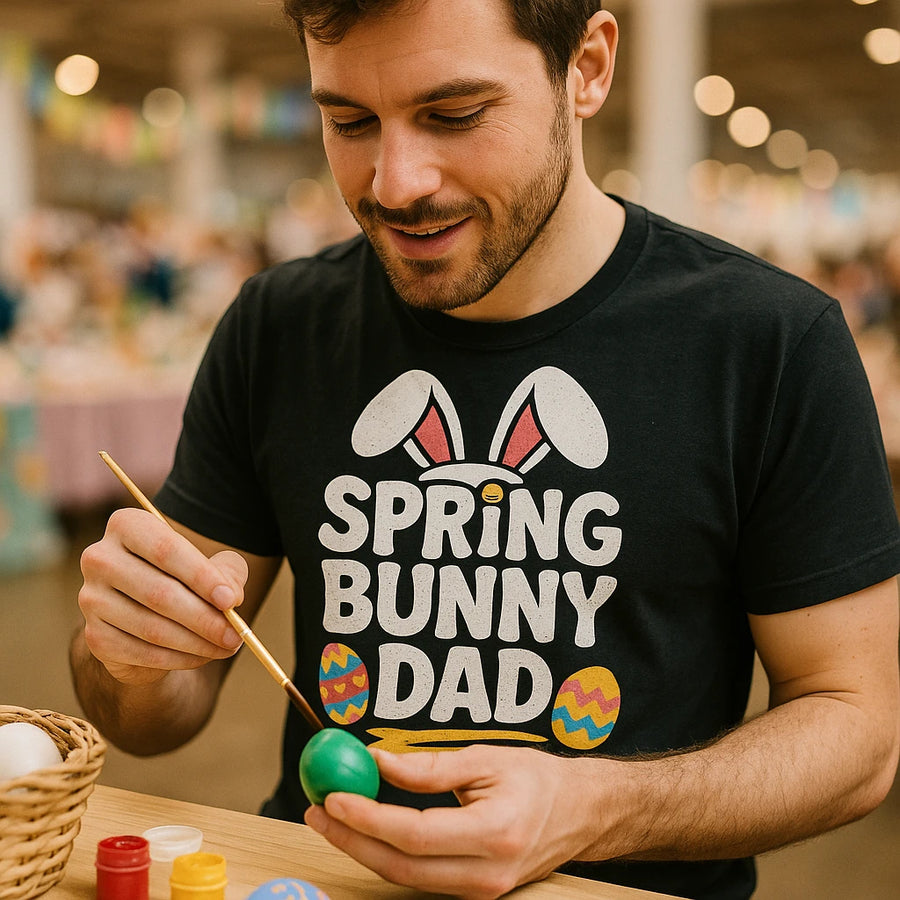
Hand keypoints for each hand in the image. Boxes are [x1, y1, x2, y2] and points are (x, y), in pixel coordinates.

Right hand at [78, 507, 247, 684]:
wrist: (147, 614)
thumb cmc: (185, 579)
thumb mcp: (212, 566)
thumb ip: (228, 573)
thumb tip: (231, 597)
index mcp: (128, 526)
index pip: (166, 550)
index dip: (202, 577)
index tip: (231, 600)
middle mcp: (100, 558)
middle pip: (159, 593)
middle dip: (205, 618)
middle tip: (235, 635)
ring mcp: (91, 598)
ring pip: (151, 628)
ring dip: (196, 643)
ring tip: (227, 647)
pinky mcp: (94, 636)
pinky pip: (141, 653)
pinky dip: (178, 658)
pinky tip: (201, 656)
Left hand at [304, 744, 604, 898]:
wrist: (579, 814)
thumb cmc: (536, 780)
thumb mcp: (485, 758)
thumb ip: (429, 766)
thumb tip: (376, 761)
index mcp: (494, 833)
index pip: (414, 833)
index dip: (368, 816)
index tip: (332, 795)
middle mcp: (487, 873)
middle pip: (401, 866)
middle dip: (351, 839)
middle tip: (317, 809)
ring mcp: (482, 891)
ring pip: (406, 879)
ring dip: (363, 848)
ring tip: (331, 816)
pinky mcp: (475, 893)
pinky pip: (420, 878)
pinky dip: (387, 854)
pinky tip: (367, 830)